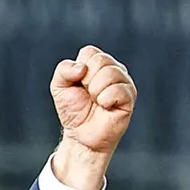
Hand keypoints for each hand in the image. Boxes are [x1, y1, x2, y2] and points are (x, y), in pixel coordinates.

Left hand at [48, 45, 135, 189]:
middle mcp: (114, 69)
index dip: (79, 70)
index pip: (90, 53)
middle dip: (87, 81)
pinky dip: (105, 99)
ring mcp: (124, 82)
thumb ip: (63, 69)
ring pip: (110, 73)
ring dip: (96, 91)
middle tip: (88, 96)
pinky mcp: (129, 97)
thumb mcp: (59, 87)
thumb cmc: (73, 110)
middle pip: (100, 60)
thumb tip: (81, 68)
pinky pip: (118, 90)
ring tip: (96, 102)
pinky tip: (105, 107)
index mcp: (98, 63)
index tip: (79, 85)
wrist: (81, 136)